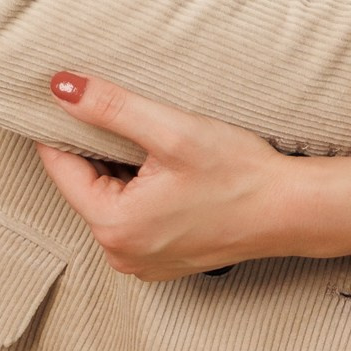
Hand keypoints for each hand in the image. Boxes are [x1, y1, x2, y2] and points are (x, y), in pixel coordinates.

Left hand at [34, 71, 292, 281]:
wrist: (291, 210)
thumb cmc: (238, 173)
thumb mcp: (172, 131)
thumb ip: (111, 108)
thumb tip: (60, 88)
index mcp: (113, 225)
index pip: (62, 167)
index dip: (64, 129)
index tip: (70, 99)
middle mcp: (120, 254)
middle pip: (86, 186)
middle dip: (100, 150)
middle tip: (130, 118)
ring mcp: (142, 263)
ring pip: (111, 201)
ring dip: (123, 171)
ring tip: (157, 146)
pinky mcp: (164, 261)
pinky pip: (135, 220)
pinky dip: (143, 194)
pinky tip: (172, 174)